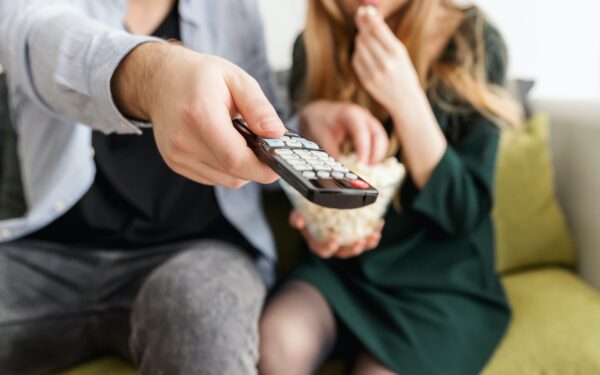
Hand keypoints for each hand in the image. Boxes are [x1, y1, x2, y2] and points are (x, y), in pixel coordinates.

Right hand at [112, 43, 284, 187]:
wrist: (160, 79)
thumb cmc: (199, 76)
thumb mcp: (236, 79)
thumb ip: (258, 107)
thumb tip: (277, 134)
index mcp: (200, 115)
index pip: (235, 158)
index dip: (262, 168)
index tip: (280, 164)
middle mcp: (183, 140)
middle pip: (232, 173)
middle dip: (257, 166)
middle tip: (266, 147)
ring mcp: (177, 155)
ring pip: (225, 180)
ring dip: (242, 167)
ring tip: (241, 140)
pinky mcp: (176, 164)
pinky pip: (213, 177)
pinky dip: (226, 167)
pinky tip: (225, 145)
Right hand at [289, 210, 383, 258]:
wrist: (317, 208)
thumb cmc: (307, 212)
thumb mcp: (299, 213)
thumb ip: (296, 217)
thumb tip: (298, 221)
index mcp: (317, 243)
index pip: (323, 251)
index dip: (330, 247)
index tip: (336, 239)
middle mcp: (332, 246)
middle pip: (344, 253)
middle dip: (353, 249)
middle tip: (361, 242)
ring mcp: (345, 243)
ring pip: (357, 247)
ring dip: (367, 243)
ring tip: (375, 234)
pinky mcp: (355, 236)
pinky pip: (366, 238)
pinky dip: (373, 233)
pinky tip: (379, 224)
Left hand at [299, 100, 388, 163]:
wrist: (320, 112)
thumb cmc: (321, 121)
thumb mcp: (322, 136)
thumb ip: (332, 152)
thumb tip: (340, 169)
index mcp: (350, 113)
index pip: (361, 130)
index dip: (364, 147)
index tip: (362, 163)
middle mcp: (363, 116)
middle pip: (378, 134)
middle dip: (376, 153)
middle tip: (368, 168)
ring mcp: (369, 121)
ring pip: (381, 138)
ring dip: (378, 154)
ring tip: (368, 167)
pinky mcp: (371, 129)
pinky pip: (379, 141)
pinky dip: (376, 152)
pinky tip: (368, 162)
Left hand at [352, 7, 421, 113]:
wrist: (405, 99)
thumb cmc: (403, 71)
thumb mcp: (400, 52)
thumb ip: (385, 35)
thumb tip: (369, 15)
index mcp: (397, 52)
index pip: (377, 29)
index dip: (368, 18)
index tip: (364, 11)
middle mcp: (385, 63)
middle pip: (366, 36)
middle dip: (362, 25)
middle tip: (360, 16)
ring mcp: (374, 73)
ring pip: (359, 47)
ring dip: (360, 38)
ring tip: (365, 36)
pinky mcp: (366, 81)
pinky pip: (356, 60)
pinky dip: (358, 53)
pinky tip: (364, 51)